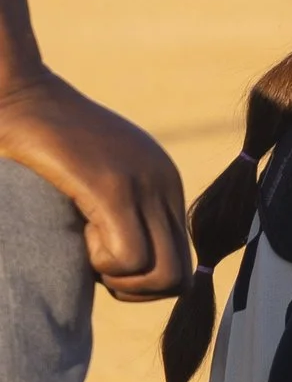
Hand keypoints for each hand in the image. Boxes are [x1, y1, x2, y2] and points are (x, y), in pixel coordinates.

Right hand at [0, 70, 190, 296]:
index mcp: (164, 185)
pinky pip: (130, 257)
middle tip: (94, 259)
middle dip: (133, 288)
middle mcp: (165, 185)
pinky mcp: (113, 186)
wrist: (19, 92)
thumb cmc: (43, 142)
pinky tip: (79, 228)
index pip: (181, 265)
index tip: (101, 252)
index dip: (138, 278)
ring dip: (118, 277)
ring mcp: (144, 184)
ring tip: (86, 242)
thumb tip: (120, 267)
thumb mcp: (93, 177)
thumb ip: (116, 212)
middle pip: (179, 278)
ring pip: (163, 276)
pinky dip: (102, 262)